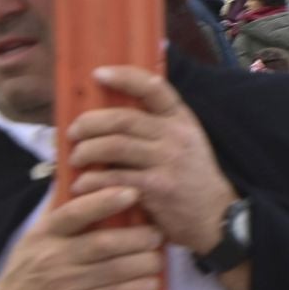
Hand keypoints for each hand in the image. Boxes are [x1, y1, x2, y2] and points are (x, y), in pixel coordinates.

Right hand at [0, 187, 163, 289]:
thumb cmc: (25, 281)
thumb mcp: (33, 243)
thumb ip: (59, 218)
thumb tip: (80, 179)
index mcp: (43, 235)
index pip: (74, 212)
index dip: (104, 200)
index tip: (132, 192)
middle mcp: (50, 257)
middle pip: (103, 243)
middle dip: (138, 238)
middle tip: (158, 235)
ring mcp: (60, 285)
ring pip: (113, 270)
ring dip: (143, 264)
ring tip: (158, 260)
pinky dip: (134, 289)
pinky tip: (149, 285)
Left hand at [67, 65, 238, 258]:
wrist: (215, 215)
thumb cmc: (190, 176)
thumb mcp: (185, 141)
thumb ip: (157, 126)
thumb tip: (113, 110)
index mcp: (181, 118)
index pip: (153, 87)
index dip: (124, 77)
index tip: (98, 74)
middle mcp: (175, 135)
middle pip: (123, 119)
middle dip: (90, 123)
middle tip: (73, 132)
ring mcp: (168, 161)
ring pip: (115, 147)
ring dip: (87, 151)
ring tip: (76, 158)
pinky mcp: (158, 188)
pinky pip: (115, 178)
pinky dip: (92, 181)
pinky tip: (82, 185)